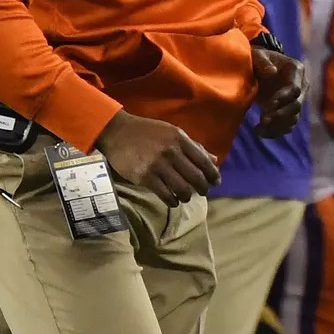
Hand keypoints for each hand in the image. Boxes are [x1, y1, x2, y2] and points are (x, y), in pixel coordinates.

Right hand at [95, 111, 219, 203]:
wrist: (117, 132)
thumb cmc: (147, 132)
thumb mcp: (172, 133)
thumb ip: (193, 147)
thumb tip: (214, 160)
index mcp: (180, 139)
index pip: (204, 161)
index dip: (213, 174)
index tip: (216, 182)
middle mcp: (171, 152)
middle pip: (196, 178)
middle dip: (203, 188)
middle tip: (203, 192)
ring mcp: (157, 165)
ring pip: (182, 189)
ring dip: (187, 196)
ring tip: (185, 196)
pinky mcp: (144, 177)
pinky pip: (165, 195)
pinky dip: (172, 201)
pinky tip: (173, 200)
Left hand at [252, 42, 303, 137]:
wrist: (260, 66)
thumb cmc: (259, 58)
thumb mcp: (258, 55)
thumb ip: (263, 61)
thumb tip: (272, 73)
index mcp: (296, 70)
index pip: (295, 88)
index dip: (283, 98)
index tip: (268, 105)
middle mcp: (302, 86)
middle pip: (296, 105)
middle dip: (280, 114)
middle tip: (263, 119)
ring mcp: (297, 99)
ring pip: (293, 118)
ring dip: (277, 125)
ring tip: (259, 128)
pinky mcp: (289, 111)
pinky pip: (287, 125)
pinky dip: (275, 131)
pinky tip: (260, 132)